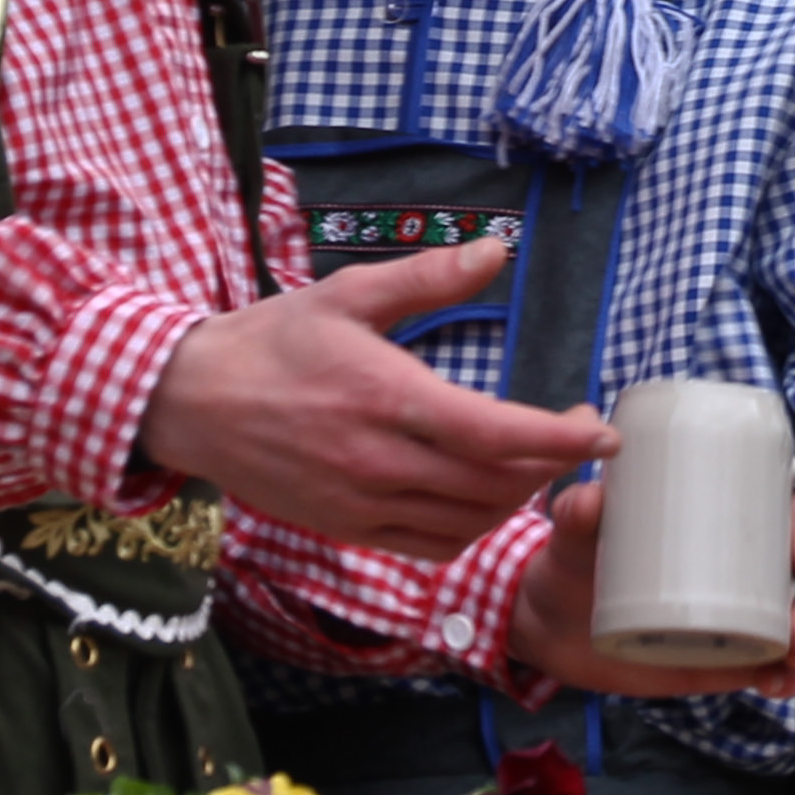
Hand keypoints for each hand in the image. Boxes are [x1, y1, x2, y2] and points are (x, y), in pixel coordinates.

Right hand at [138, 238, 606, 556]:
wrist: (190, 402)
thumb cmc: (271, 340)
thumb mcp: (348, 294)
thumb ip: (429, 278)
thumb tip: (496, 250)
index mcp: (385, 397)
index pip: (495, 434)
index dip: (560, 440)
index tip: (604, 432)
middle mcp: (377, 460)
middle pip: (494, 484)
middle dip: (551, 464)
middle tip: (578, 434)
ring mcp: (360, 504)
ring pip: (468, 520)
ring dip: (517, 498)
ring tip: (539, 461)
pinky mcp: (346, 528)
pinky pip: (430, 544)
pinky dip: (472, 526)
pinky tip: (486, 496)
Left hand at [502, 480, 794, 699]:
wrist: (553, 627)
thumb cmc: (571, 562)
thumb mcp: (573, 533)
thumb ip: (577, 513)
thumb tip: (590, 497)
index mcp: (716, 511)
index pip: (780, 506)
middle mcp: (739, 557)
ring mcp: (739, 607)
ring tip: (793, 658)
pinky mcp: (729, 652)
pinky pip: (775, 661)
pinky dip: (788, 674)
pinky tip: (781, 684)